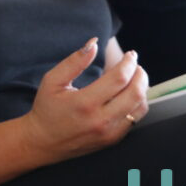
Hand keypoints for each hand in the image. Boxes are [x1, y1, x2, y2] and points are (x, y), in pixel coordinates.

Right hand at [21, 38, 148, 162]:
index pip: (119, 79)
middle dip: (140, 74)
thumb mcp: (52, 80)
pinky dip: (137, 104)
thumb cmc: (46, 108)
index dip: (129, 63)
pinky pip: (135, 120)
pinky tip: (129, 94)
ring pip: (140, 108)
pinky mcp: (112, 140)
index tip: (130, 55)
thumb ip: (74, 61)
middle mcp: (100, 120)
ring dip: (142, 89)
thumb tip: (94, 43)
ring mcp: (108, 133)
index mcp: (85, 103)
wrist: (43, 141)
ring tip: (135, 77)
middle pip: (135, 93)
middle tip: (135, 64)